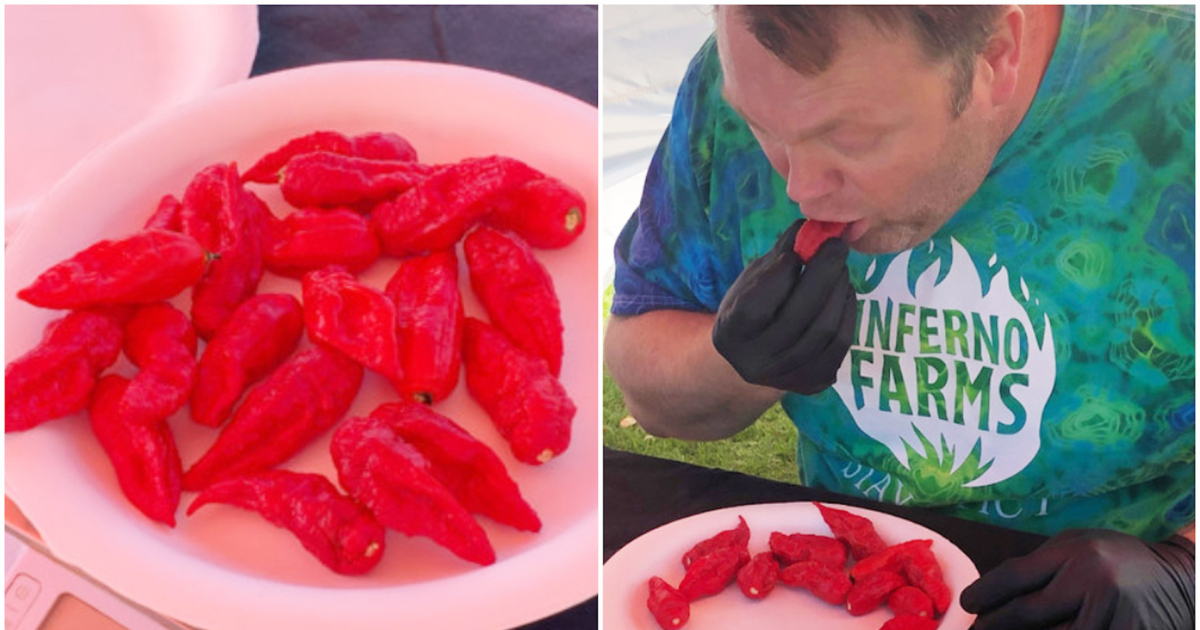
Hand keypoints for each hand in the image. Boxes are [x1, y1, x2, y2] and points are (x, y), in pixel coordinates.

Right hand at [711, 219, 855, 394]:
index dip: (778, 277)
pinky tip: (842, 293)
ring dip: (838, 293)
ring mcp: (785, 378)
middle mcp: (754, 363)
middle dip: (822, 275)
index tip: (796, 251)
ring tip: (840, 270)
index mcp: (730, 333)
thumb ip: (779, 256)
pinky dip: (846, 313)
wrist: (753, 358)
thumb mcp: (752, 280)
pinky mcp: (812, 384)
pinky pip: (840, 345)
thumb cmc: (751, 307)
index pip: (755, 306)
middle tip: (836, 247)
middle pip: (797, 317)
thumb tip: (810, 227)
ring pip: (824, 331)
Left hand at [961, 529, 1194, 629]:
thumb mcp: (1079, 545)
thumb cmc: (1118, 559)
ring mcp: (1112, 615)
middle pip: (1028, 614)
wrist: (1180, 579)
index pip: (1016, 576)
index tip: (969, 604)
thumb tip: (995, 592)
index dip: (985, 593)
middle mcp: (1092, 582)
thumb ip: (1041, 564)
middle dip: (994, 626)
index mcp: (1076, 553)